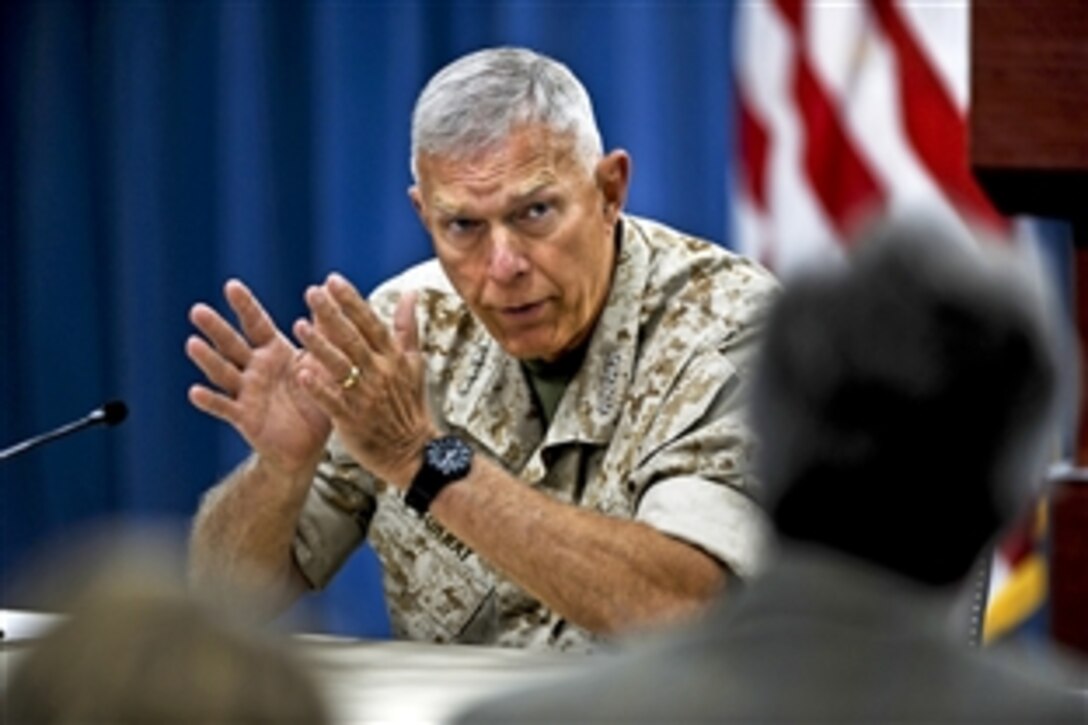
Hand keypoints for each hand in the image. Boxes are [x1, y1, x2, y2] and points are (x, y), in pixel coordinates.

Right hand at [186, 279, 331, 475]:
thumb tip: (329, 295)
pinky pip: (225, 407)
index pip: (256, 323)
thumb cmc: (317, 398)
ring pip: (223, 372)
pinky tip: (195, 392)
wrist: (311, 444)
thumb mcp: (323, 363)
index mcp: (274, 351)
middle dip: (215, 328)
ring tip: (192, 344)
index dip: (244, 306)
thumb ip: (324, 332)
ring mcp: (246, 392)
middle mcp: (255, 368)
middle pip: (232, 344)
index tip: (231, 285)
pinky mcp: (244, 417)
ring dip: (208, 359)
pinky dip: (210, 401)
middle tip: (197, 310)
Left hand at [293, 273, 436, 487]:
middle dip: (332, 314)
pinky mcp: (353, 420)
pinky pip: (333, 402)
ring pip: (341, 367)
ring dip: (320, 346)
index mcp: (394, 358)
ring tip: (298, 326)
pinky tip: (301, 374)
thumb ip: (407, 328)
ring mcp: (366, 397)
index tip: (333, 280)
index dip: (351, 301)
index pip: (371, 323)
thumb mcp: (414, 364)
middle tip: (311, 292)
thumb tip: (410, 293)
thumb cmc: (410, 405)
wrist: (413, 451)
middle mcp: (381, 373)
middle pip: (353, 339)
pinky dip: (318, 389)